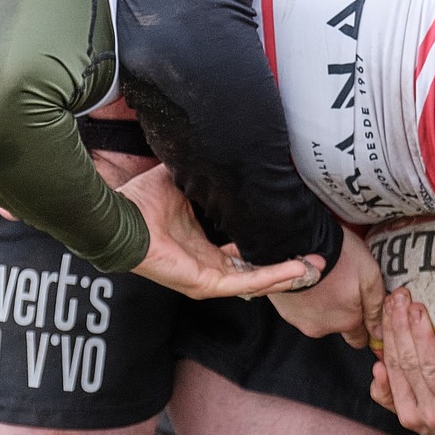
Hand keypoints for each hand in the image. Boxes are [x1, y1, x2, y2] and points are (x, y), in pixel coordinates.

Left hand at [120, 166, 321, 300]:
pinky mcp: (203, 284)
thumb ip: (204, 175)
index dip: (268, 246)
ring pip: (255, 280)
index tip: (292, 234)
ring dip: (286, 274)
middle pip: (255, 270)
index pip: (242, 252)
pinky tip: (293, 270)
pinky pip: (244, 283)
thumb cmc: (141, 202)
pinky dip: (271, 277)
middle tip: (314, 259)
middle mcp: (206, 264)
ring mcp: (206, 277)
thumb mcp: (183, 182)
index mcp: (201, 245)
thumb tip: (224, 151)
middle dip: (286, 266)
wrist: (120, 216)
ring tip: (312, 267)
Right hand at [269, 227, 387, 347]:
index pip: (359, 339)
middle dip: (342, 313)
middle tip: (342, 287)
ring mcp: (301, 320)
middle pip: (338, 328)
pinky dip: (306, 299)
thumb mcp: (370, 275)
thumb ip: (376, 307)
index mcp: (347, 321)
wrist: (299, 243)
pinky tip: (310, 282)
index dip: (363, 325)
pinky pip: (301, 310)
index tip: (361, 307)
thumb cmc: (338, 256)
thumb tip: (379, 332)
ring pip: (319, 318)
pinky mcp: (285, 310)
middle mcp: (324, 327)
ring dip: (323, 305)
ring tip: (325, 280)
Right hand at [371, 288, 434, 434]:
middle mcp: (431, 412)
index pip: (394, 367)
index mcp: (410, 413)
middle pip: (410, 365)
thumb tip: (376, 368)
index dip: (390, 336)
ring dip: (423, 337)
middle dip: (401, 328)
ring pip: (434, 369)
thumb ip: (389, 396)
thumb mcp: (414, 418)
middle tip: (400, 297)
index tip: (388, 306)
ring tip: (416, 309)